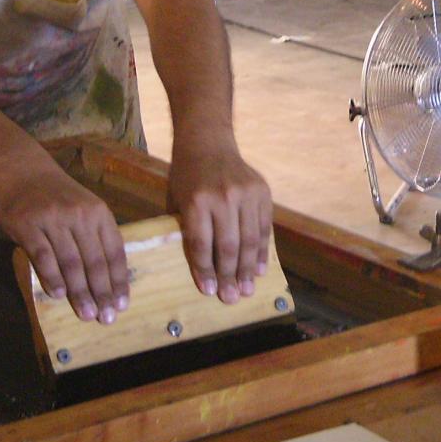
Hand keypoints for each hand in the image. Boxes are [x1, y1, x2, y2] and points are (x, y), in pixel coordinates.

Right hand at [0, 151, 128, 323]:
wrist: (23, 170)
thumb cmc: (58, 196)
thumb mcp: (85, 208)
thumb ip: (94, 238)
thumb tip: (107, 281)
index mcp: (99, 213)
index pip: (114, 252)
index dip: (119, 281)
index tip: (122, 305)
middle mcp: (79, 215)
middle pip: (94, 262)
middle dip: (102, 293)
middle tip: (106, 318)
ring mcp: (52, 219)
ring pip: (71, 262)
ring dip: (80, 292)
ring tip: (87, 314)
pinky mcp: (27, 225)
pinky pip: (43, 256)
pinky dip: (52, 278)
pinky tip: (59, 295)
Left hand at [167, 133, 272, 303]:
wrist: (208, 142)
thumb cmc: (186, 176)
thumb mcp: (176, 200)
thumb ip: (185, 230)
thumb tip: (195, 267)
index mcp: (197, 201)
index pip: (202, 244)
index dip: (206, 270)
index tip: (209, 291)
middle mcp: (223, 197)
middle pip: (229, 246)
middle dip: (229, 276)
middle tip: (230, 298)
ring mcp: (246, 194)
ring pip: (250, 240)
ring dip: (248, 269)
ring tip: (246, 290)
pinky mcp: (263, 192)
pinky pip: (264, 227)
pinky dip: (262, 251)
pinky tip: (259, 269)